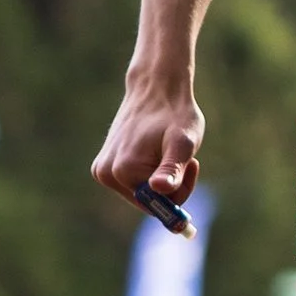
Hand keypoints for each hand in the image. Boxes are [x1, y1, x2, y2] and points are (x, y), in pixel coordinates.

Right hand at [92, 72, 205, 209]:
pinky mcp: (103, 167)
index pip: (158, 207)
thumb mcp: (182, 142)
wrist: (155, 88)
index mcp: (123, 171)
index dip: (180, 191)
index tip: (193, 165)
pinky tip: (153, 149)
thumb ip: (172, 168)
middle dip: (170, 184)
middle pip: (148, 202)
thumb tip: (159, 189)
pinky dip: (149, 172)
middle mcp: (106, 174)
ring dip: (160, 177)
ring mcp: (102, 171)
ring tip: (167, 149)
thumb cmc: (175, 114)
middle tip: (183, 157)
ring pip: (142, 193)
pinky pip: (133, 183)